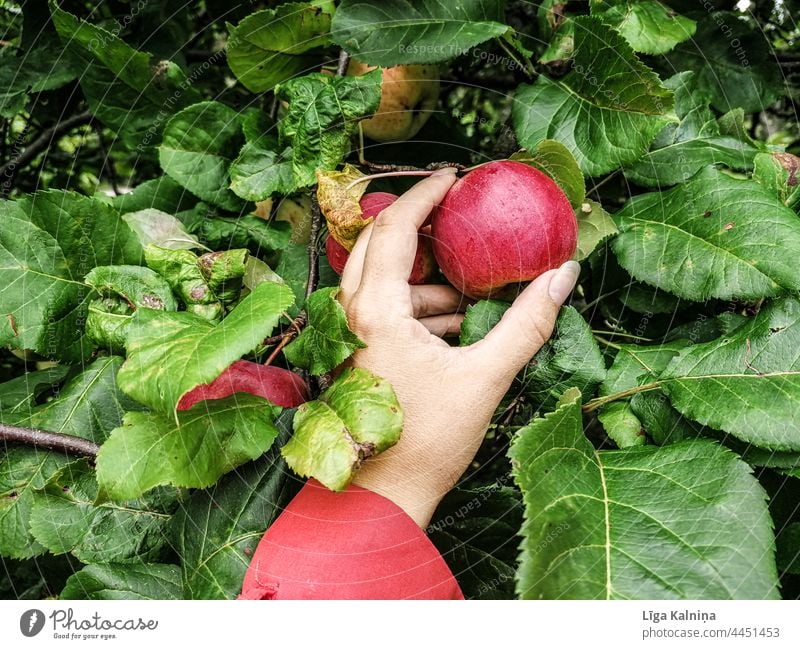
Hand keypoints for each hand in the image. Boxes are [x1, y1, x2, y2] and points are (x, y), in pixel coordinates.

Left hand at [338, 169, 579, 526]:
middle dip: (420, 226)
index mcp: (376, 312)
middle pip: (380, 245)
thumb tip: (564, 276)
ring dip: (426, 281)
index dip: (426, 195)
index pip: (396, 229)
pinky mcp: (356, 354)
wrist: (383, 498)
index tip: (455, 177)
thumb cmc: (428, 443)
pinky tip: (453, 330)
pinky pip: (384, 311)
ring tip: (470, 299)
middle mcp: (351, 316)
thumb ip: (526, 324)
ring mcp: (348, 336)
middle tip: (459, 216)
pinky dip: (417, 309)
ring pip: (383, 282)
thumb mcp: (485, 378)